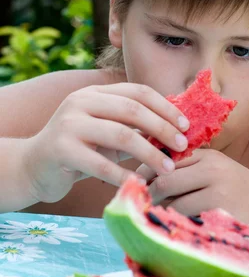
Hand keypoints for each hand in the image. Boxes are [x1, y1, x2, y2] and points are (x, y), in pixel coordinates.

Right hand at [23, 83, 189, 203]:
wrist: (35, 167)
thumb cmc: (80, 150)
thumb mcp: (108, 132)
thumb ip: (135, 128)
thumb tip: (177, 130)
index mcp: (95, 93)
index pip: (138, 92)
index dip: (165, 107)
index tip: (185, 126)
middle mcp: (81, 102)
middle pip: (133, 110)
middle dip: (162, 129)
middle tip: (182, 147)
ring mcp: (69, 124)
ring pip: (121, 135)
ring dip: (150, 153)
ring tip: (168, 169)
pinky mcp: (61, 149)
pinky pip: (101, 164)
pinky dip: (124, 175)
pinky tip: (140, 184)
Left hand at [137, 149, 248, 228]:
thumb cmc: (242, 193)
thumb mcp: (218, 174)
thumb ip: (189, 172)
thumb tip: (144, 181)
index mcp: (208, 156)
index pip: (164, 159)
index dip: (145, 175)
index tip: (136, 189)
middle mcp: (212, 167)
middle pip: (164, 179)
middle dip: (148, 195)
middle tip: (142, 209)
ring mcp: (218, 187)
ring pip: (171, 199)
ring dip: (160, 212)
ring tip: (159, 221)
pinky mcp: (222, 208)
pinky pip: (185, 217)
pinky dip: (175, 224)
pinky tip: (177, 230)